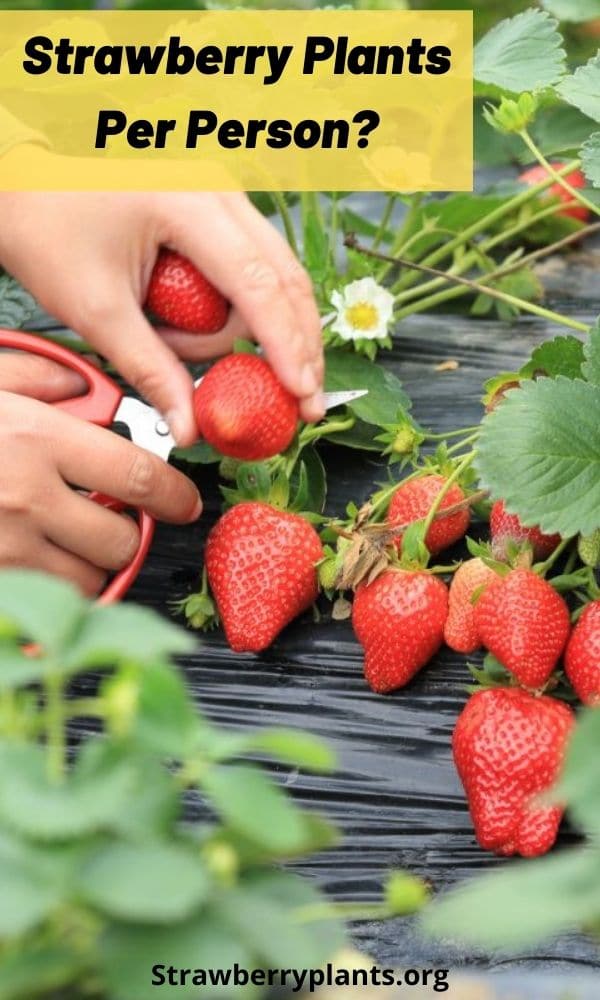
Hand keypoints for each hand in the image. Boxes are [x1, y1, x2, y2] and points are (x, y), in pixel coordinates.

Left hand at [0, 191, 324, 444]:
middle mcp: (217, 189)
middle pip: (285, 277)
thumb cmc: (46, 229)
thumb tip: (189, 428)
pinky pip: (250, 264)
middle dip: (295, 343)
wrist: (22, 182)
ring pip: (271, 273)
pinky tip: (200, 328)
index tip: (302, 393)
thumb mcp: (96, 311)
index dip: (287, 345)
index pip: (259, 284)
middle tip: (300, 399)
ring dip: (249, 327)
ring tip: (180, 347)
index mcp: (186, 203)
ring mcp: (220, 193)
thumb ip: (151, 371)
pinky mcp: (215, 206)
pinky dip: (239, 307)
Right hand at [0, 354, 200, 594]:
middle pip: (122, 539)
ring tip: (66, 537)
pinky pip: (50, 600)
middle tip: (110, 516)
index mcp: (35, 440)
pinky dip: (56, 586)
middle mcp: (26, 498)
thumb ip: (36, 377)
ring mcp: (8, 548)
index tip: (184, 501)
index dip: (174, 494)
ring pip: (90, 579)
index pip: (137, 475)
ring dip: (92, 563)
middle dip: (128, 532)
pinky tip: (39, 556)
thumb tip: (80, 384)